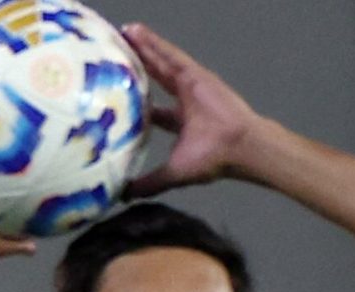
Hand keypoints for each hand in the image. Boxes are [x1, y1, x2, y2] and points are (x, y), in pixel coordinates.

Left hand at [122, 24, 268, 196]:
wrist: (238, 148)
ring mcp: (191, 84)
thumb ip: (148, 183)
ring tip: (123, 33)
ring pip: (161, 61)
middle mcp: (185, 98)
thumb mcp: (172, 173)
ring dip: (143, 47)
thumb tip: (122, 196)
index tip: (117, 94)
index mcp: (181, 120)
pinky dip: (154, 43)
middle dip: (138, 64)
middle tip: (116, 52)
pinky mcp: (195, 74)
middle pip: (155, 76)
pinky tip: (137, 32)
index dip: (137, 100)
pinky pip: (170, 55)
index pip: (154, 107)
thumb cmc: (211, 160)